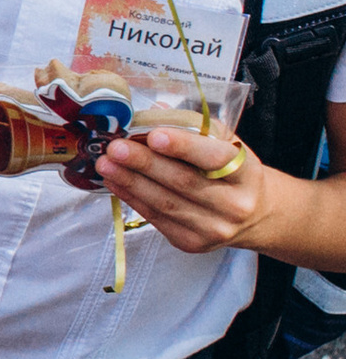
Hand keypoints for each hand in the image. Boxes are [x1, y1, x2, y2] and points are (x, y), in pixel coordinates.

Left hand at [96, 124, 262, 254]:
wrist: (253, 214)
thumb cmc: (231, 172)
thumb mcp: (225, 145)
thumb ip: (193, 129)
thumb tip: (150, 115)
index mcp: (248, 173)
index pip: (216, 158)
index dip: (184, 147)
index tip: (154, 136)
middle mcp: (236, 204)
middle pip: (184, 182)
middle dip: (144, 164)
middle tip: (115, 148)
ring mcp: (215, 228)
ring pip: (165, 203)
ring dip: (130, 182)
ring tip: (106, 164)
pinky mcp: (193, 243)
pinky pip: (156, 218)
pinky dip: (132, 198)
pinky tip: (115, 182)